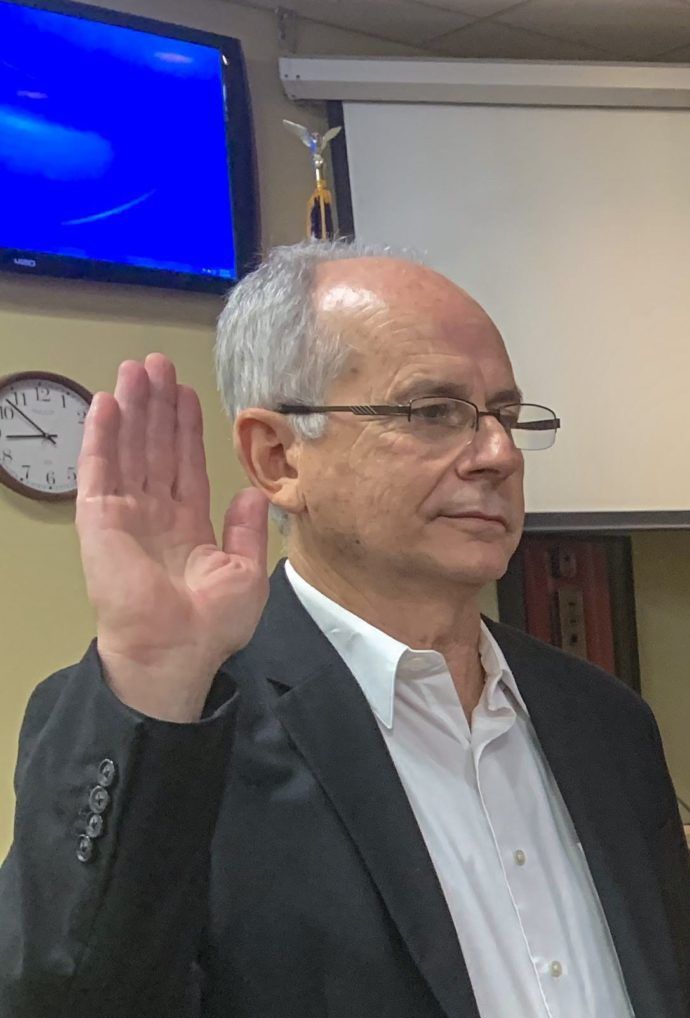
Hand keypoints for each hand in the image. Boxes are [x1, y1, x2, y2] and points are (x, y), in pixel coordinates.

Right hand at [78, 354, 268, 722]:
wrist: (176, 648)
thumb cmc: (212, 621)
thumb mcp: (246, 571)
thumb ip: (247, 528)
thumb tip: (254, 491)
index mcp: (188, 524)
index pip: (185, 463)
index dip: (185, 427)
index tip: (185, 391)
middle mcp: (154, 512)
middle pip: (154, 446)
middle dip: (156, 405)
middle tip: (155, 362)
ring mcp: (124, 512)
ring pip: (128, 448)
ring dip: (130, 408)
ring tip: (134, 369)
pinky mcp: (100, 517)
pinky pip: (99, 468)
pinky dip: (102, 435)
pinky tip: (106, 403)